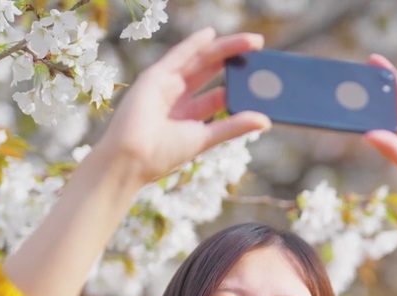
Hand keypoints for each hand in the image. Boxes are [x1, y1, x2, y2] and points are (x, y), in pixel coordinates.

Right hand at [95, 29, 271, 185]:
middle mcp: (178, 98)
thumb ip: (234, 127)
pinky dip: (193, 44)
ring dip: (224, 49)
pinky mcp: (154, 77)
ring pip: (200, 61)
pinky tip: (210, 35)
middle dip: (236, 60)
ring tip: (250, 41)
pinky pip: (178, 56)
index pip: (220, 95)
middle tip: (261, 49)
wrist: (130, 159)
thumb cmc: (162, 155)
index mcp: (190, 115)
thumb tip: (265, 121)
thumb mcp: (205, 138)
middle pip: (212, 72)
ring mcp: (166, 85)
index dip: (240, 86)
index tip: (263, 80)